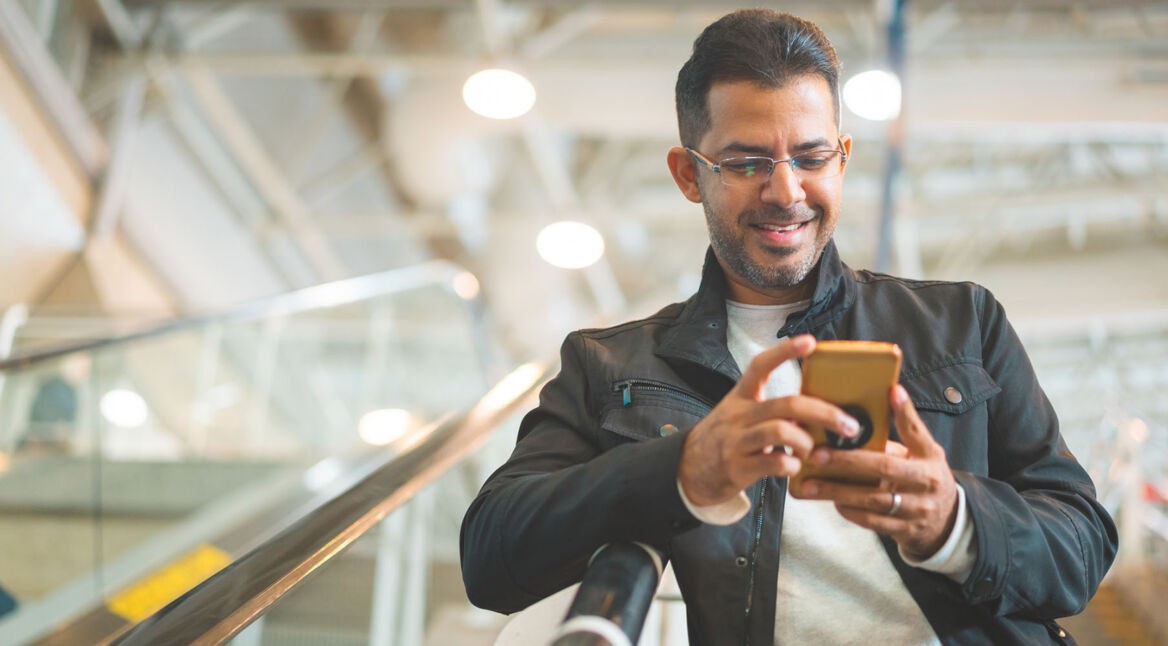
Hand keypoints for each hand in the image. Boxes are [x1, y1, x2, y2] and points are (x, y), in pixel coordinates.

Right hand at [678, 335, 862, 506]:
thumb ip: (772, 410)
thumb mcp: (739, 414)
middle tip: (849, 425)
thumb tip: (817, 412)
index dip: (785, 351)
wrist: (687, 470)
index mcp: (741, 397)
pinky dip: (793, 466)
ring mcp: (736, 441)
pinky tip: (792, 467)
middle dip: (825, 413)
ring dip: (807, 443)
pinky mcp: (738, 468)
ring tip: (810, 451)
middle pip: (787, 404)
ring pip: (782, 432)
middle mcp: (738, 415)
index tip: (810, 342)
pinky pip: (775, 463)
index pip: (761, 365)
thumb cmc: (725, 439)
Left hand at [795, 385, 958, 558]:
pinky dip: (849, 511)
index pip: (917, 432)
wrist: (946, 521)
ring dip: (839, 491)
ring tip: (811, 485)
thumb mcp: (924, 454)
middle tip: (817, 455)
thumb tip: (882, 399)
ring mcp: (916, 509)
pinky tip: (831, 501)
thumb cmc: (925, 478)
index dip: (905, 412)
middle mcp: (926, 483)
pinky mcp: (904, 530)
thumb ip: (905, 433)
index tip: (892, 392)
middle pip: (885, 468)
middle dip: (848, 461)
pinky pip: (872, 521)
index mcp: (930, 458)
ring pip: (873, 499)